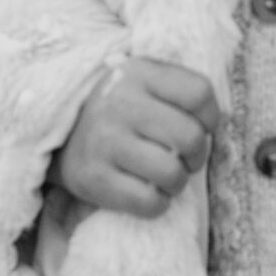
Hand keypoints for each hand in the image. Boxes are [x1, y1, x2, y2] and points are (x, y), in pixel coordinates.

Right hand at [51, 58, 219, 219]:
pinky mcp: (93, 179)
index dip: (211, 116)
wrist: (61, 133)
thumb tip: (215, 122)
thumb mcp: (145, 82)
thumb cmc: (120, 109)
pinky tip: (149, 191)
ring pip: (172, 173)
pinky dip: (158, 203)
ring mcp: (105, 142)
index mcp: (139, 73)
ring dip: (177, 182)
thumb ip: (179, 90)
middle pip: (191, 137)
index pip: (199, 93)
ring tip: (166, 176)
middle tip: (183, 157)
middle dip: (196, 155)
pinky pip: (149, 202)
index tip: (201, 125)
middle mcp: (120, 104)